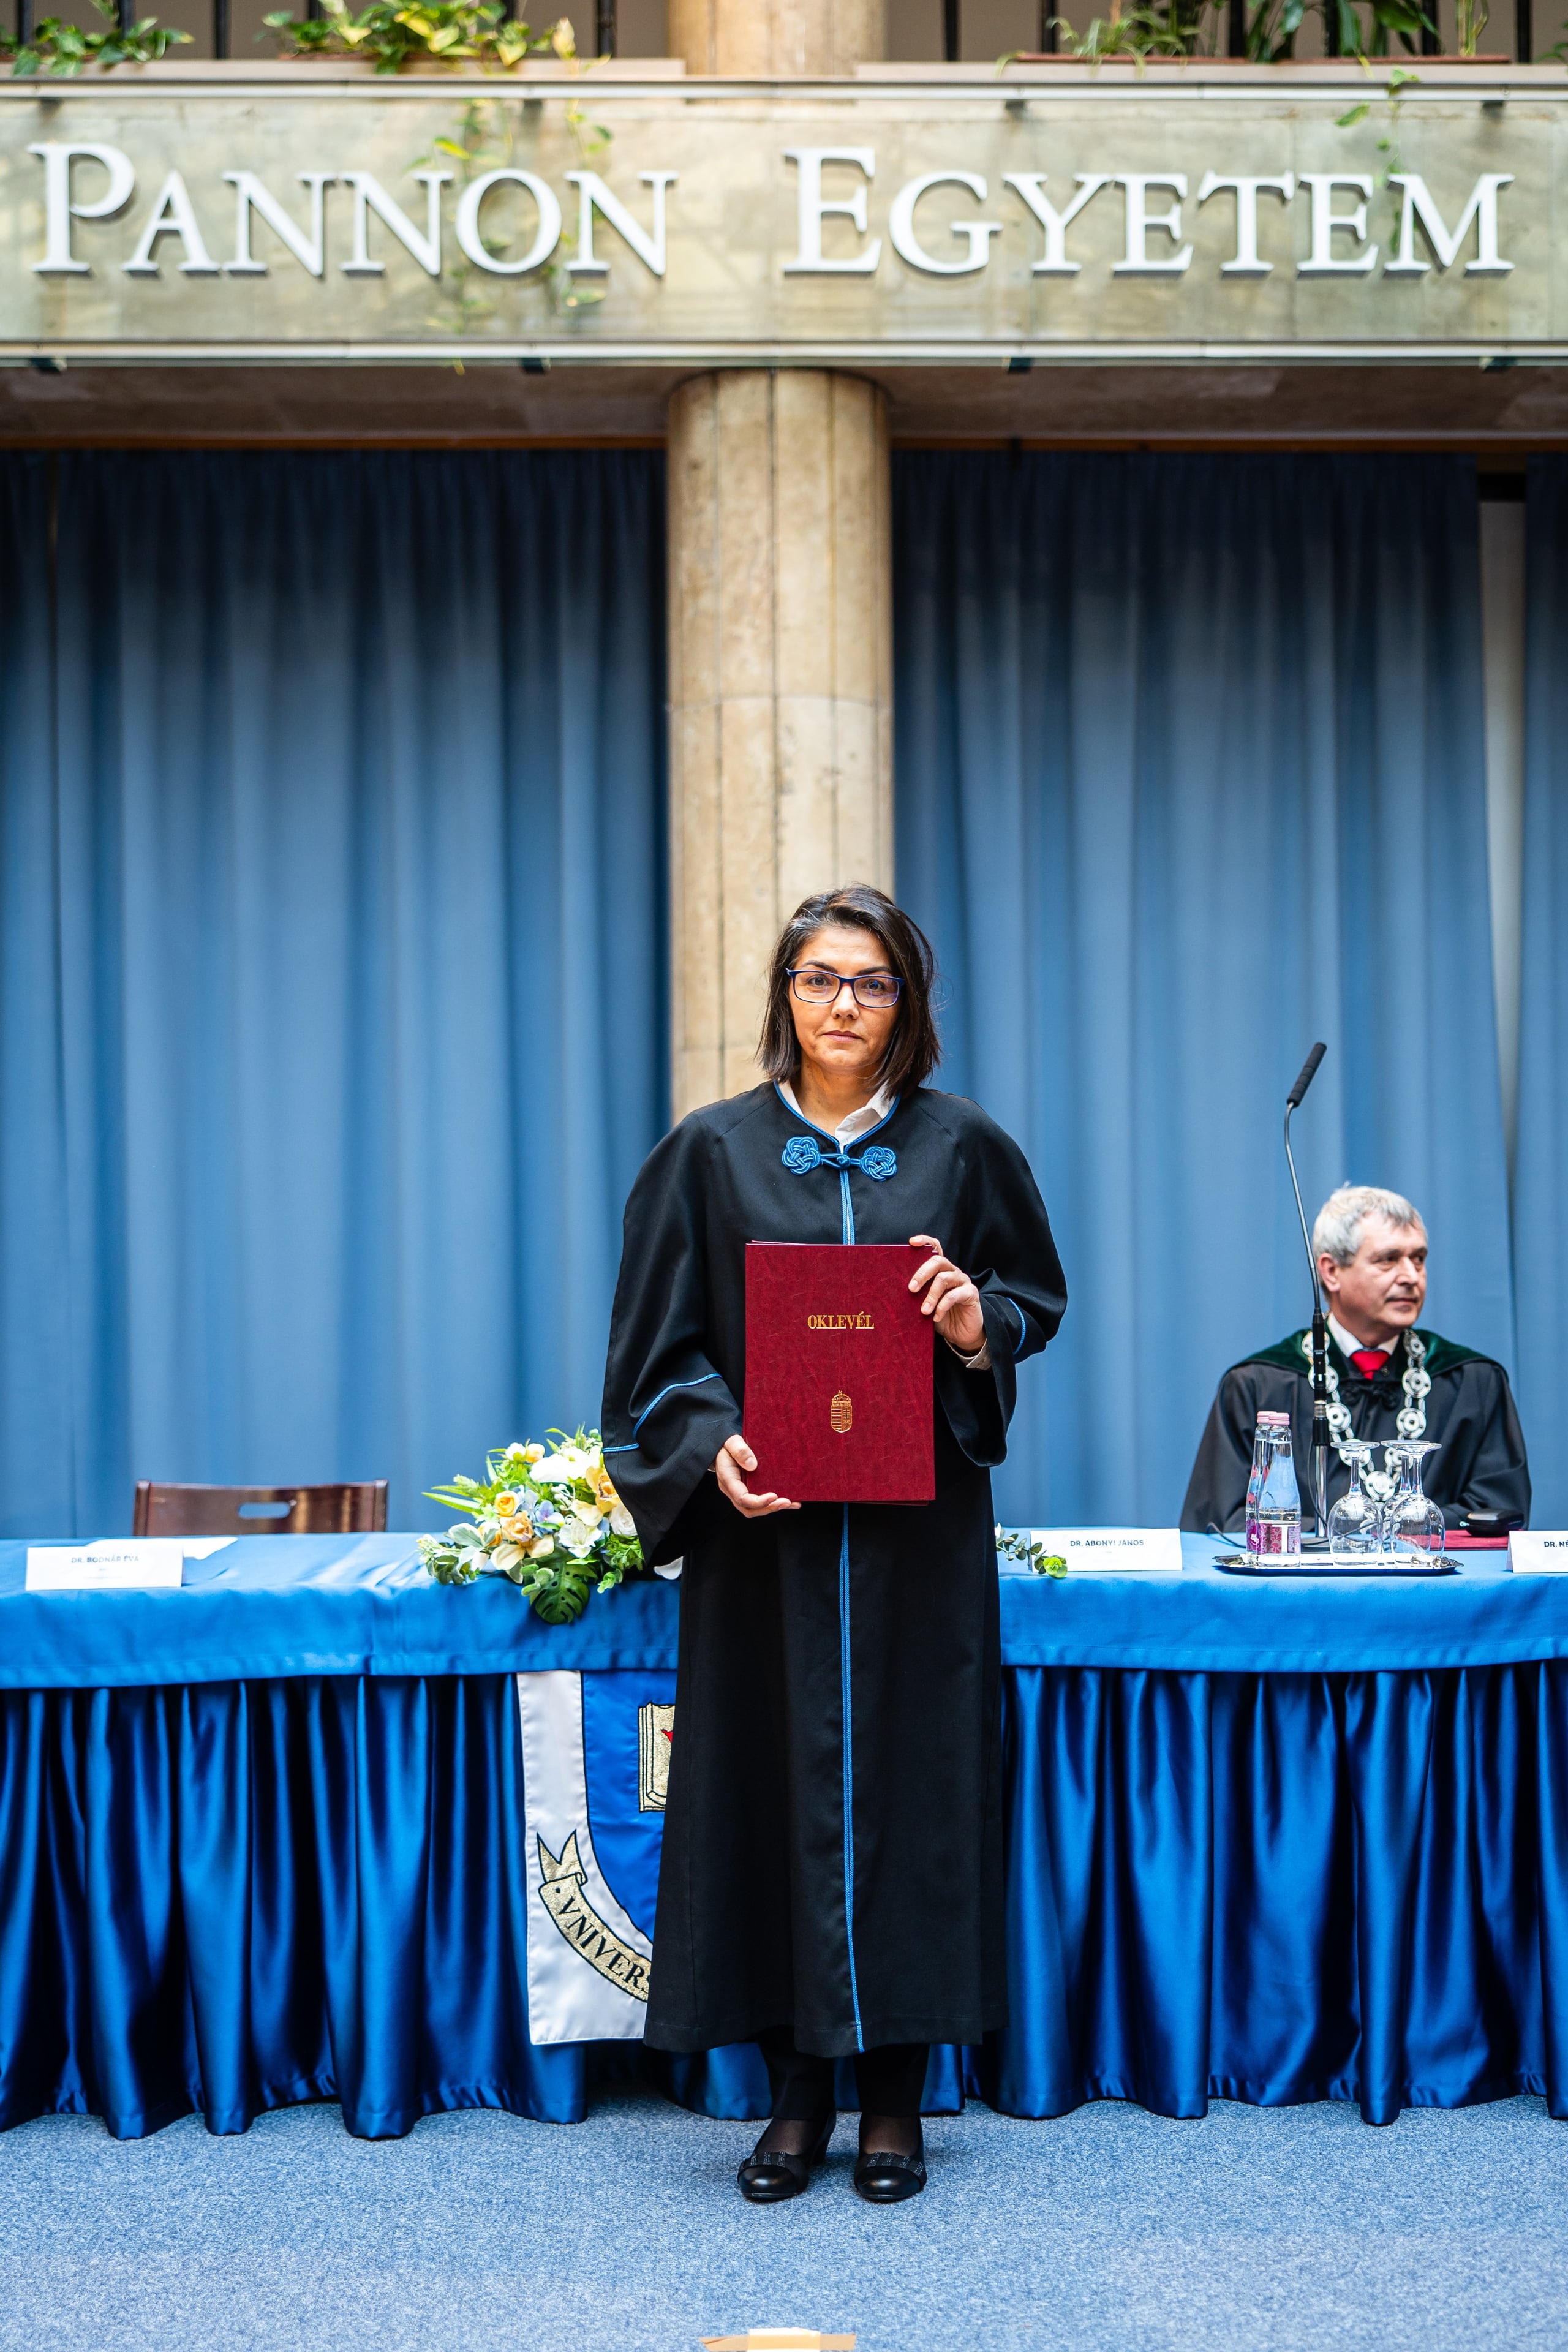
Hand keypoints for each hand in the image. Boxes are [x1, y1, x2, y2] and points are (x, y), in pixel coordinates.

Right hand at [713, 1434, 799, 1517]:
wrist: (722, 1447)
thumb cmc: (726, 1445)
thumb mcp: (731, 1442)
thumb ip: (740, 1451)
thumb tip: (753, 1465)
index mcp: (728, 1480)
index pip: (742, 1498)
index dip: (758, 1501)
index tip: (774, 1496)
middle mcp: (734, 1490)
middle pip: (749, 1508)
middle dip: (769, 1508)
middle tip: (786, 1502)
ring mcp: (741, 1492)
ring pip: (755, 1509)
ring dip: (773, 1508)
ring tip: (792, 1503)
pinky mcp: (749, 1490)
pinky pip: (760, 1502)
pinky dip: (774, 1503)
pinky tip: (790, 1501)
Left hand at [909, 1235, 985, 1355]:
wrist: (961, 1334)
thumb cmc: (940, 1316)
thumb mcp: (925, 1304)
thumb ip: (917, 1295)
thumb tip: (894, 1293)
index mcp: (941, 1270)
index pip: (935, 1248)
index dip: (925, 1241)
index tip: (912, 1242)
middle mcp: (952, 1272)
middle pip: (937, 1261)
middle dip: (922, 1273)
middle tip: (911, 1288)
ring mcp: (963, 1281)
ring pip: (944, 1279)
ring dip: (931, 1295)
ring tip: (923, 1311)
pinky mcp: (971, 1294)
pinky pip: (954, 1295)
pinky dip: (942, 1306)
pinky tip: (936, 1317)